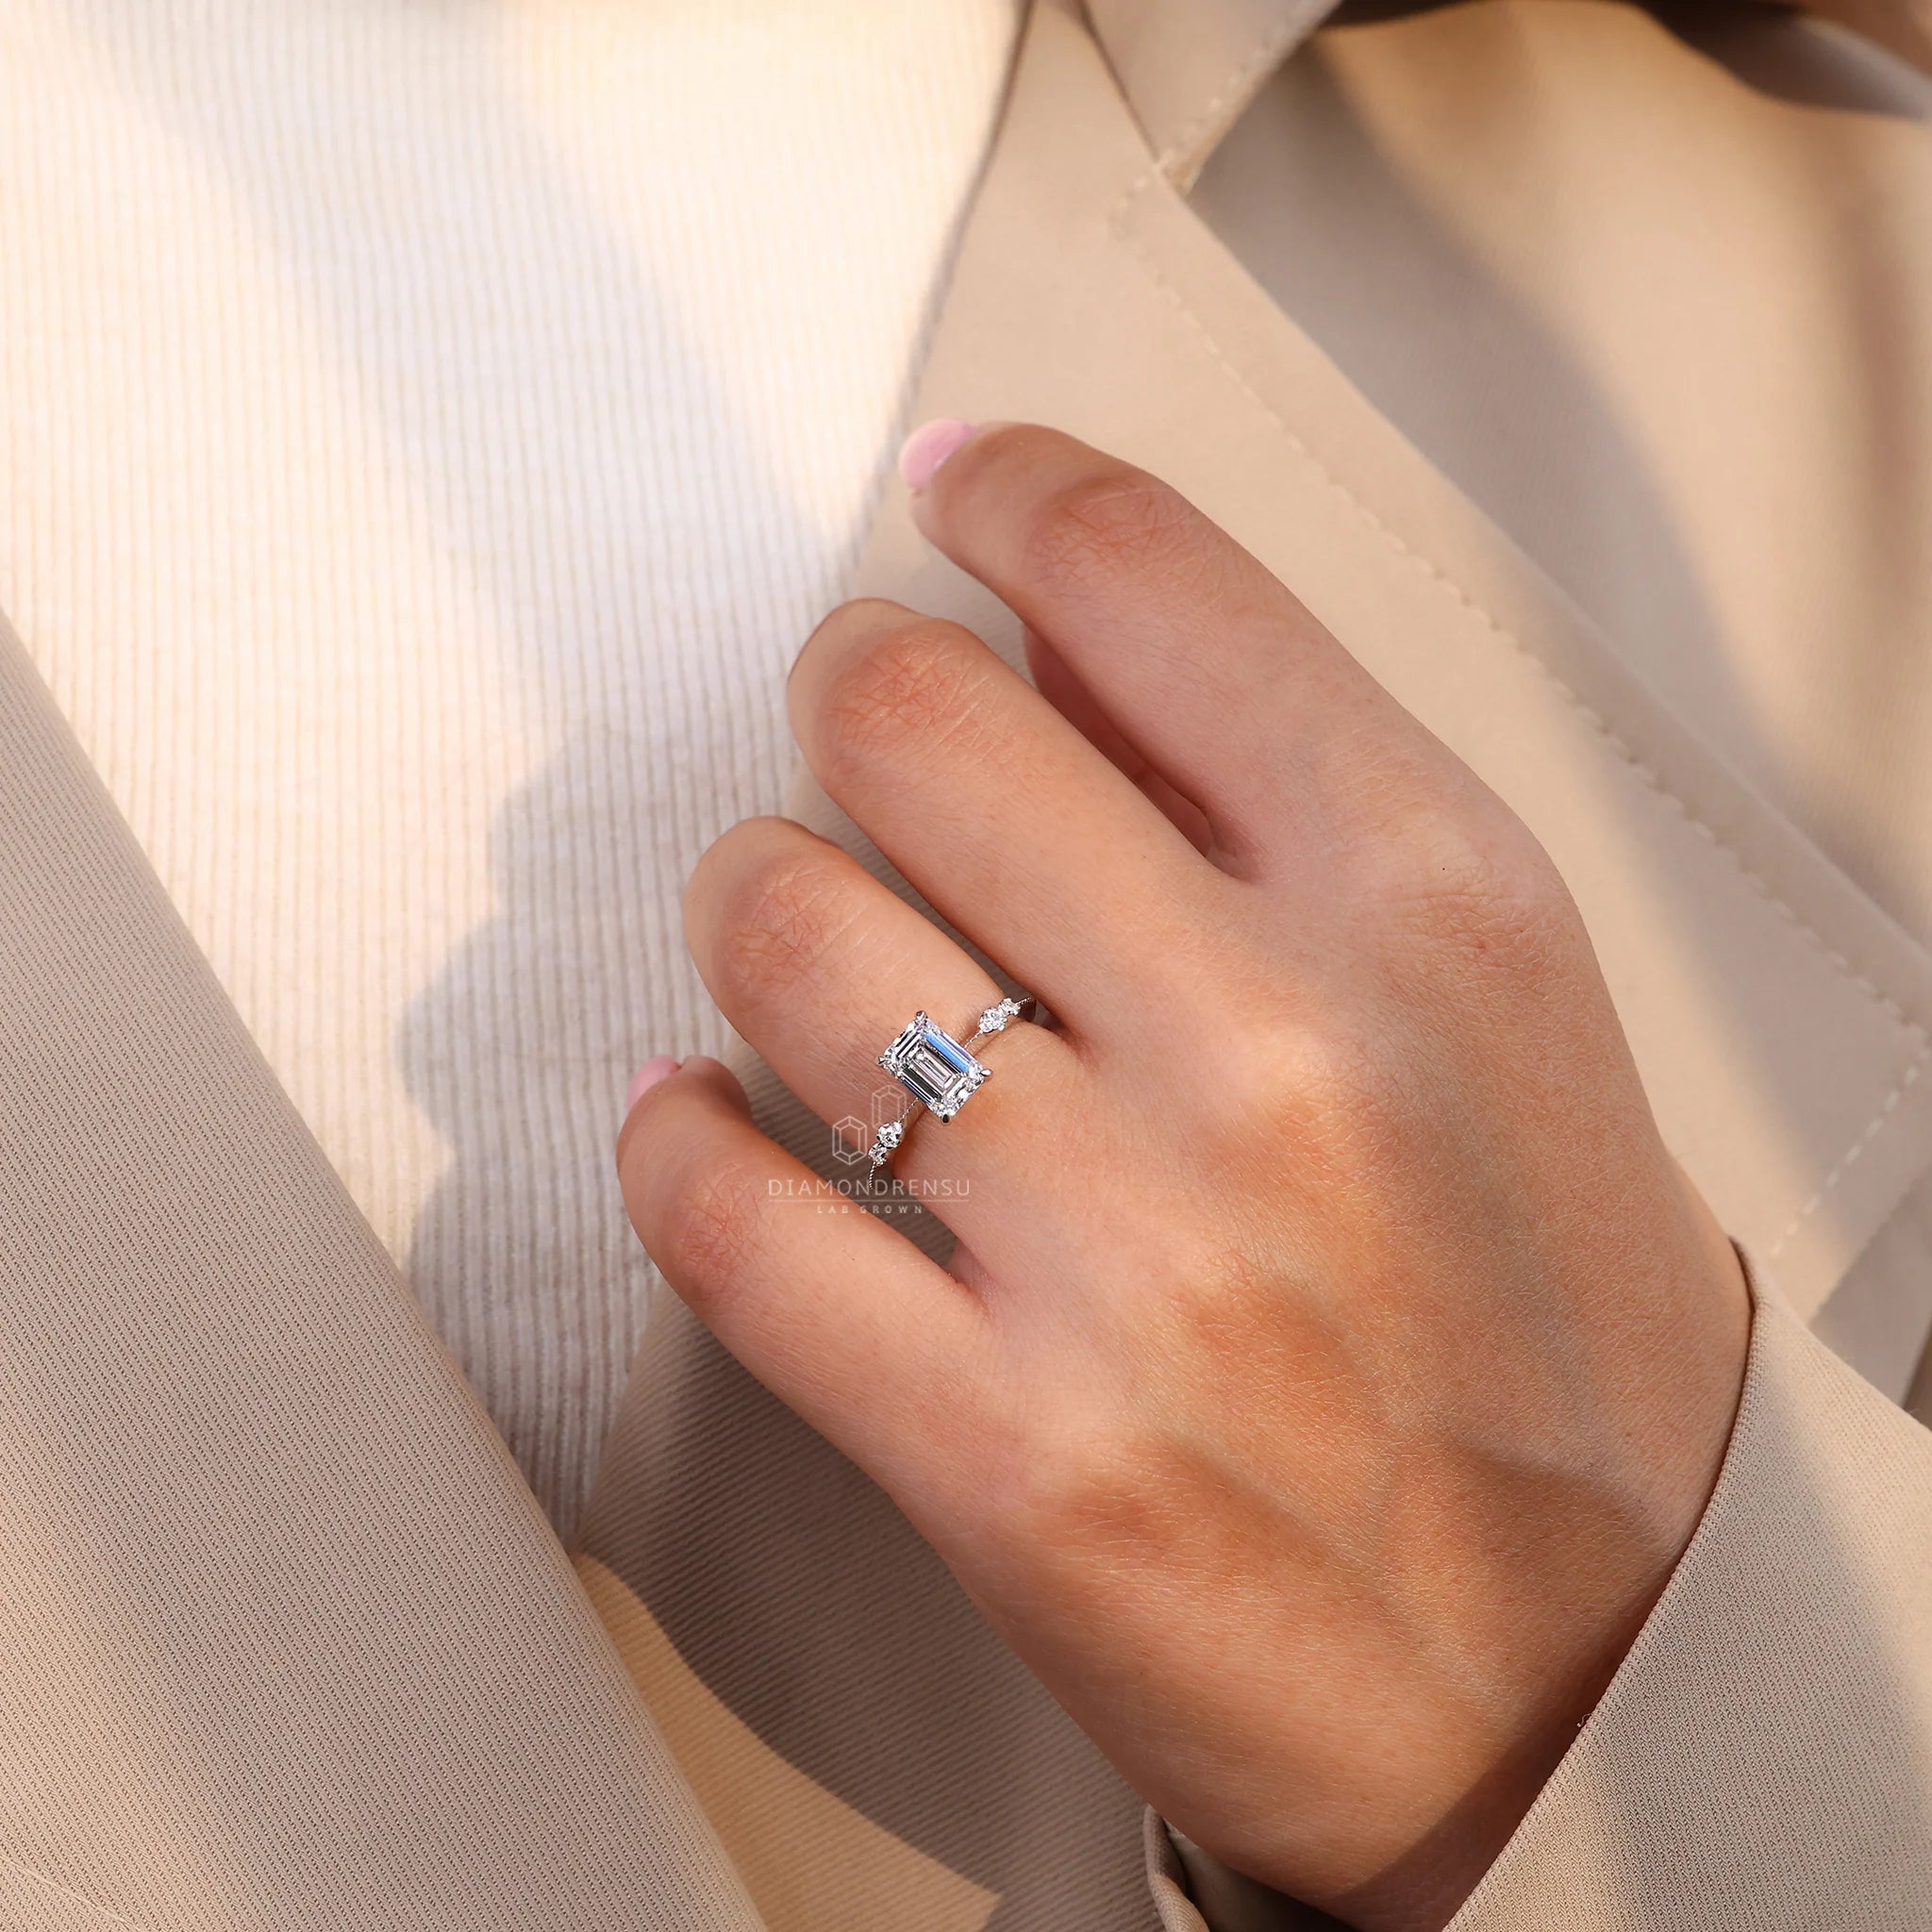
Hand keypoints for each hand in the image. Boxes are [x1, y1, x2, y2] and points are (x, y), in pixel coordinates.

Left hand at [615, 424, 1749, 1929]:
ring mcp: (1129, 1259)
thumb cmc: (1545, 1320)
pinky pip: (721, 1211)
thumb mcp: (1495, 1005)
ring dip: (749, 899)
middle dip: (846, 687)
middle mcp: (1278, 1050)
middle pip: (910, 718)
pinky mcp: (1001, 1450)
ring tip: (788, 929)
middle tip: (852, 726)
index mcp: (1431, 902)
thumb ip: (1288, 795)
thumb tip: (1056, 634)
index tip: (950, 492)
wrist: (1584, 1664)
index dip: (1010, 491)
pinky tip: (697, 1118)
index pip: (1152, 574)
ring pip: (782, 934)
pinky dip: (670, 1141)